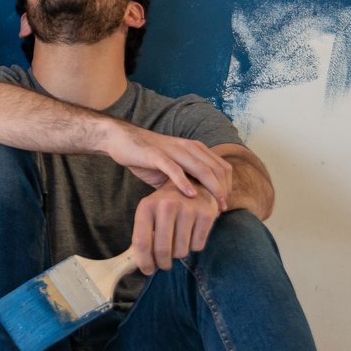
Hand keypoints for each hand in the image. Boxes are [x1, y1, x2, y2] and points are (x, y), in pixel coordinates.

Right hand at [101, 123, 231, 205]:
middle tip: (221, 209)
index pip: (221, 167)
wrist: (122, 140)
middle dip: (222, 190)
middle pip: (215, 169)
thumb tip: (200, 205)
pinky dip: (184, 182)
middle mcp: (187, 147)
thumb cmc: (148, 158)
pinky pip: (173, 168)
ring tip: (213, 206)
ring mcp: (172, 150)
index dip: (227, 186)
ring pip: (200, 168)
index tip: (224, 204)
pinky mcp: (155, 155)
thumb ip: (186, 180)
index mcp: (195, 148)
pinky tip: (190, 195)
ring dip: (210, 188)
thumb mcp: (173, 168)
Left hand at [129, 185, 223, 274]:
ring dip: (179, 254)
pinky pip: (198, 246)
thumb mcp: (150, 213)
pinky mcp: (206, 213)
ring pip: (181, 251)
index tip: (147, 271)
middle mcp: (167, 205)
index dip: (144, 262)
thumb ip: (144, 236)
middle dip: (163, 263)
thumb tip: (138, 265)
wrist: (194, 183)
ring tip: (178, 242)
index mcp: (147, 206)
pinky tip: (192, 233)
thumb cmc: (167, 205)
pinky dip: (194, 246)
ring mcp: (188, 208)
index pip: (142, 242)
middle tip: (164, 264)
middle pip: (162, 250)